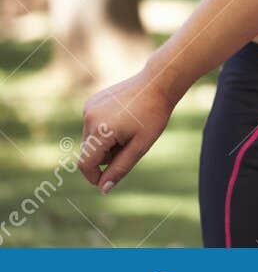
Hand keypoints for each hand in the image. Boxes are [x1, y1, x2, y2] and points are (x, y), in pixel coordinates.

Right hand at [78, 70, 176, 192]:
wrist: (158, 82)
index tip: (107, 180)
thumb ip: (120, 168)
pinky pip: (93, 124)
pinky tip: (123, 117)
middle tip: (130, 144)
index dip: (94, 176)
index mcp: (100, 130)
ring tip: (128, 130)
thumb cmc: (153, 115)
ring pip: (91, 139)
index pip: (85, 164)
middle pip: (89, 152)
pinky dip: (104, 128)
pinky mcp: (91, 102)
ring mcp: (88, 108)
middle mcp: (89, 118)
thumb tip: (103, 189)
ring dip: (105, 142)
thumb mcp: (140, 145)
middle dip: (106, 156)